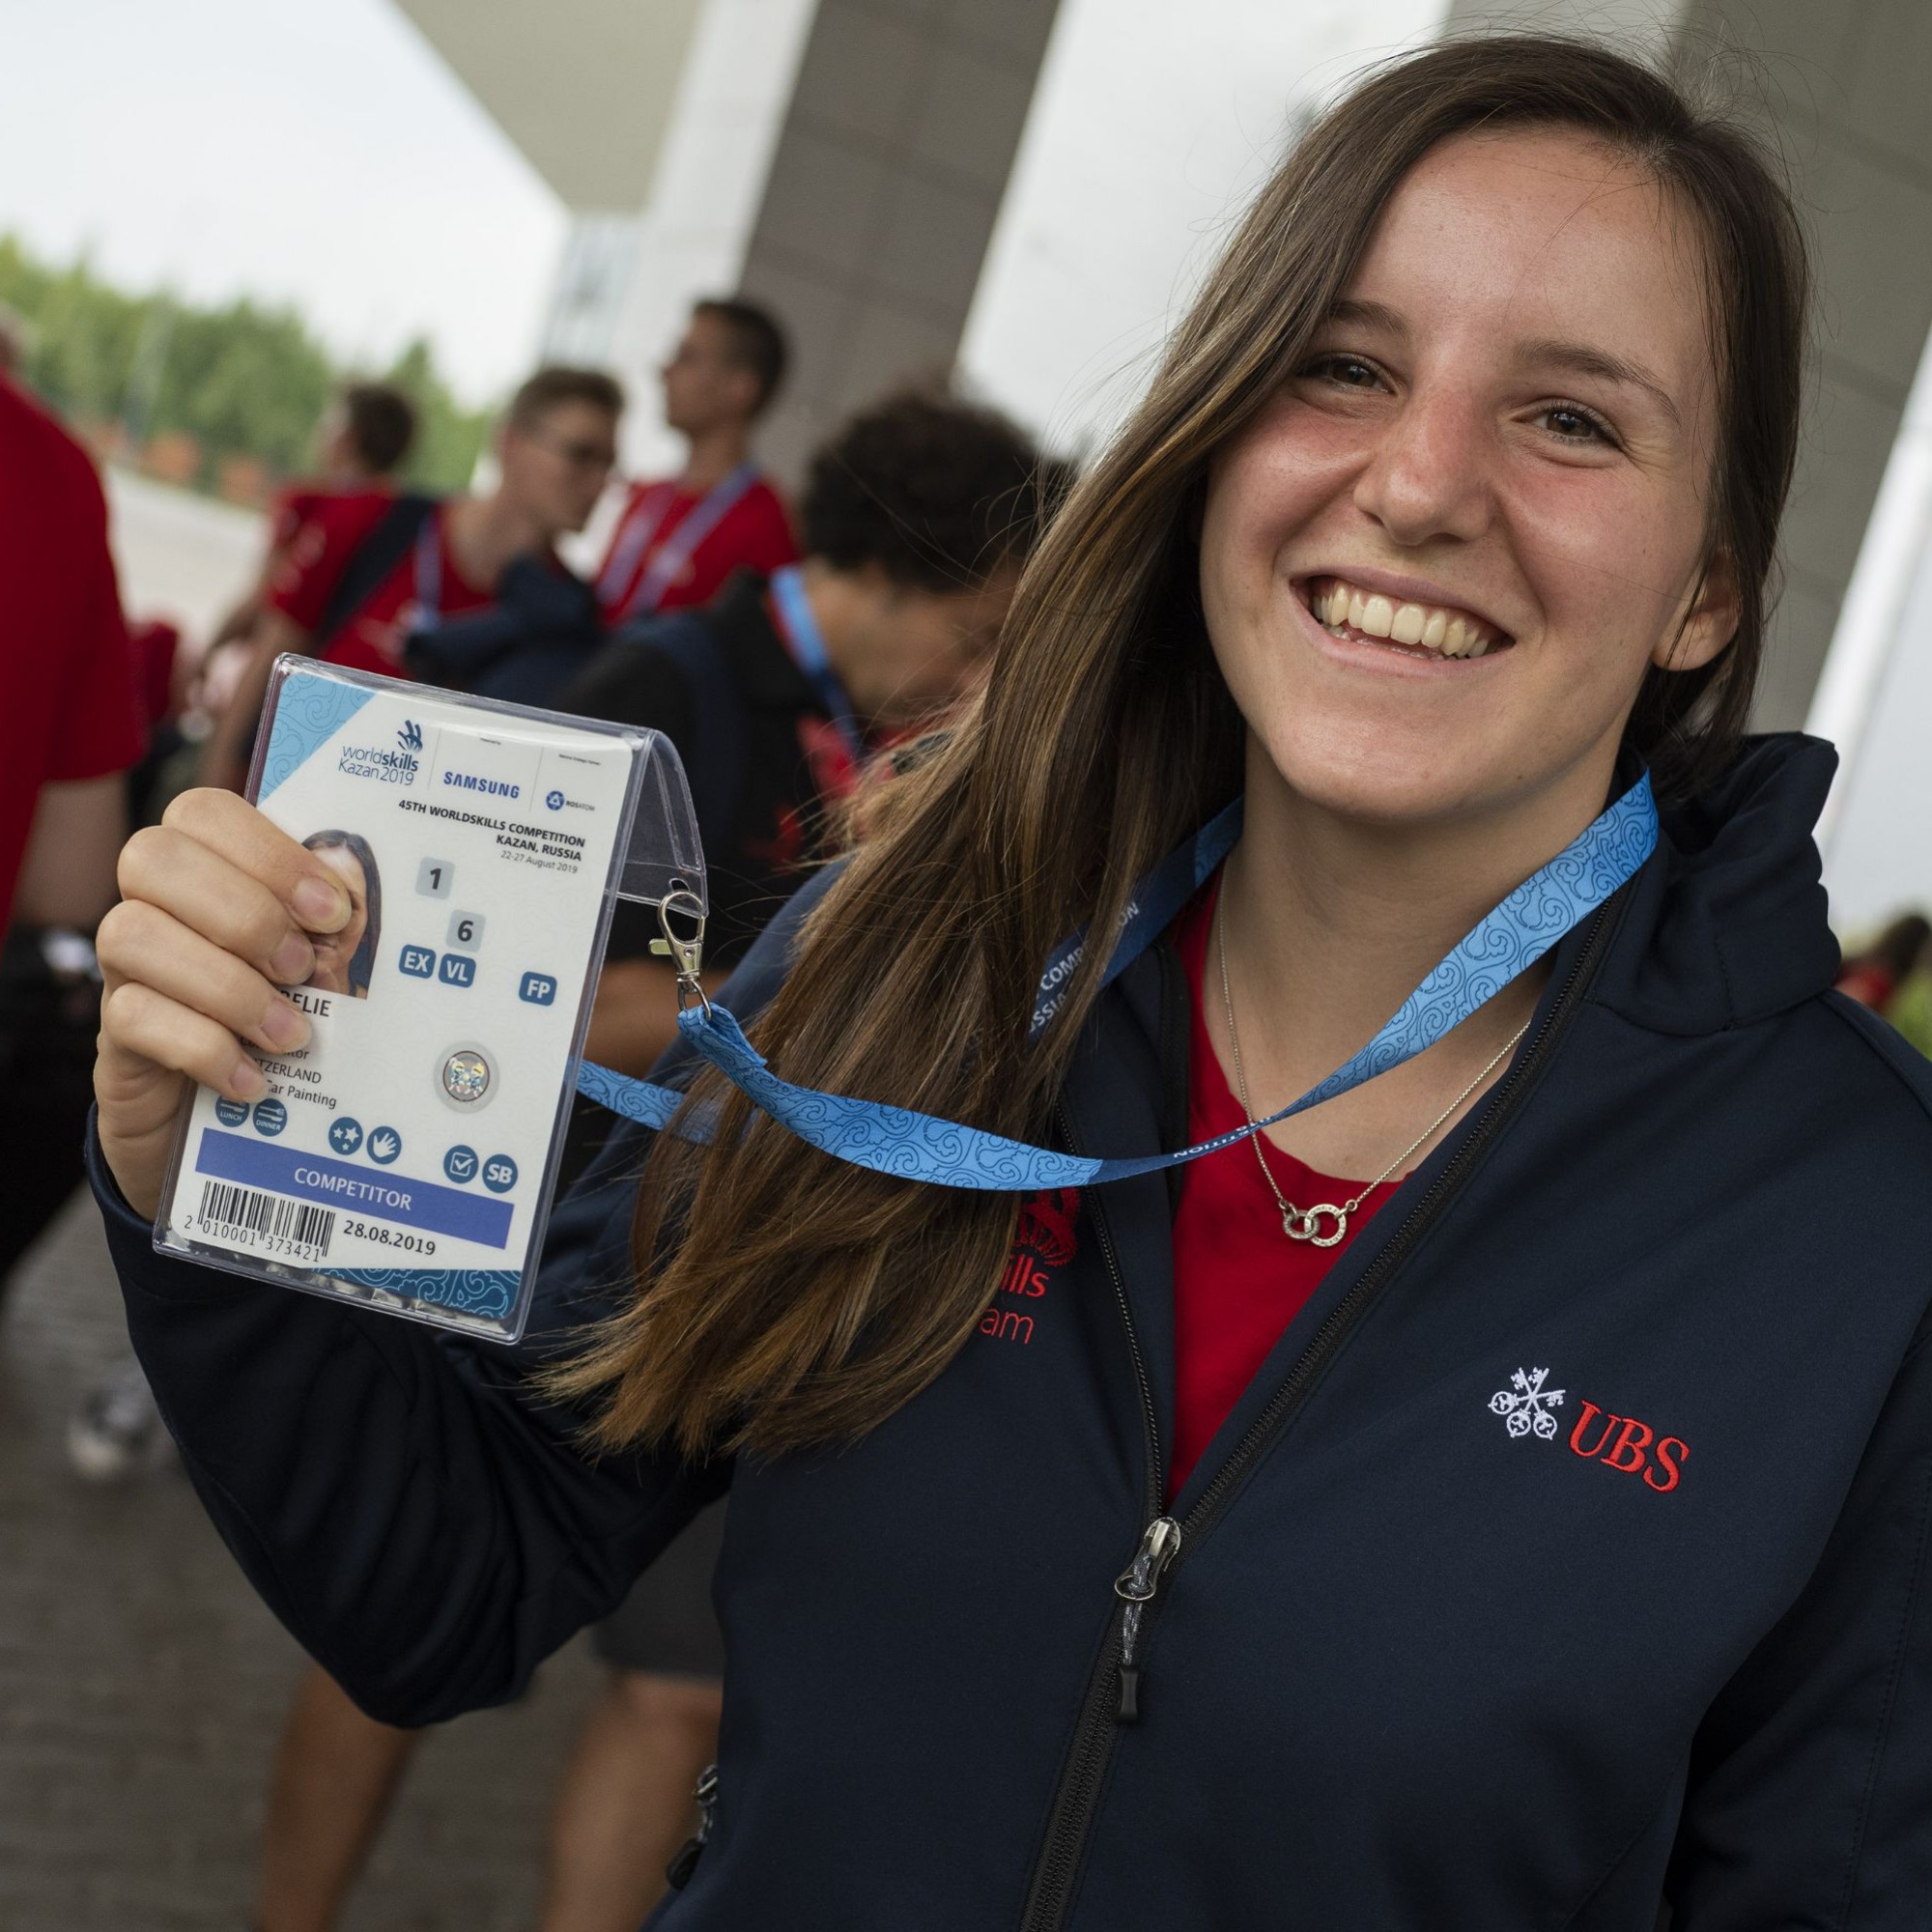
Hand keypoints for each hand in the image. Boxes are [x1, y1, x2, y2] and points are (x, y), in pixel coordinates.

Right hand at [94, 789, 350, 1217]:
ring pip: (130, 935)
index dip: (268, 852)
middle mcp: (153, 906)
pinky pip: (131, 1018)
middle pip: (152, 858)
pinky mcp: (115, 1036)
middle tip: (303, 968)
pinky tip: (254, 1078)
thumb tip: (354, 888)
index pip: (204, 812)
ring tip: (291, 1033)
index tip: (330, 910)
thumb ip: (331, 927)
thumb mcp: (320, 969)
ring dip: (226, 985)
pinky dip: (204, 1048)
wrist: (230, 1118)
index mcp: (208, 868)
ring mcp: (125, 970)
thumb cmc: (286, 1017)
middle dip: (243, 912)